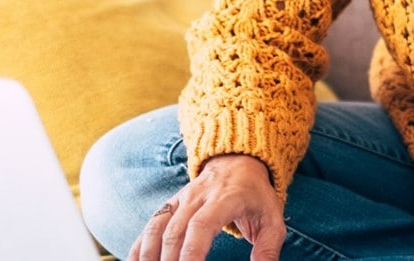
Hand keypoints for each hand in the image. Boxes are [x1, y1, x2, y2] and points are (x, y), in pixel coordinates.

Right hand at [129, 154, 285, 260]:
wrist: (239, 162)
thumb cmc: (257, 196)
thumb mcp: (272, 220)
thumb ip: (268, 249)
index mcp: (225, 199)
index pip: (201, 225)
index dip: (192, 251)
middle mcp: (198, 197)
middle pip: (175, 231)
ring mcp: (181, 200)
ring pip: (157, 227)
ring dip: (150, 255)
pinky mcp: (170, 205)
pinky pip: (150, 225)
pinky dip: (140, 246)